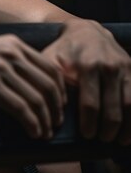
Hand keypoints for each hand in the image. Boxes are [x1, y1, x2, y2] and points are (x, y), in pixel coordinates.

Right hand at [0, 34, 65, 138]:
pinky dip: (32, 124)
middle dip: (57, 108)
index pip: (51, 67)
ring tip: (45, 133)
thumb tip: (28, 81)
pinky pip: (20, 108)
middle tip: (56, 124)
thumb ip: (8, 58)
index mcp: (12, 43)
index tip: (60, 107)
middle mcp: (9, 52)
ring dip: (46, 120)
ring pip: (37, 99)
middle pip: (49, 84)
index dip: (61, 91)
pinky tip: (33, 133)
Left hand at [43, 19, 130, 143]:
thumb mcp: (51, 60)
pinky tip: (130, 131)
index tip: (86, 135)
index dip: (89, 123)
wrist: (87, 31)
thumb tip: (50, 108)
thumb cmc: (64, 50)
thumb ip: (52, 81)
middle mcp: (110, 67)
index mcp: (87, 66)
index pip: (90, 103)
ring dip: (127, 127)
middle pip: (113, 108)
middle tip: (101, 140)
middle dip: (108, 129)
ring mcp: (126, 69)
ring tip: (117, 140)